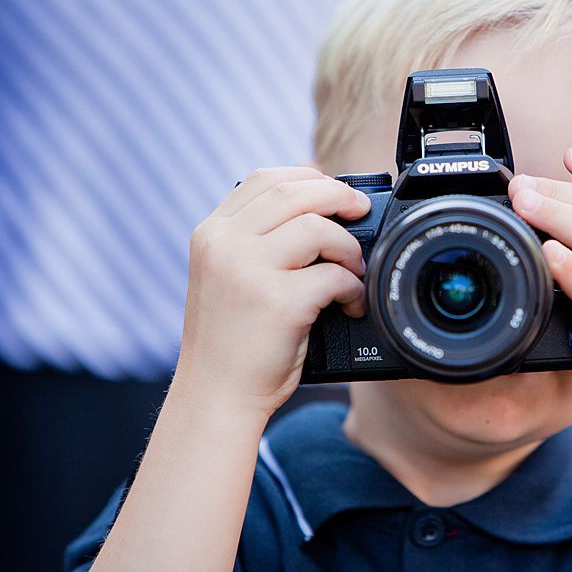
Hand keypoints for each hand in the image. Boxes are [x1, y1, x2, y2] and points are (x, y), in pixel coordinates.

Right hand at [175, 166, 370, 418]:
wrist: (217, 395)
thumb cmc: (233, 341)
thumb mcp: (229, 276)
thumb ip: (258, 241)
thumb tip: (319, 206)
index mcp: (211, 234)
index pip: (264, 179)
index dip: (308, 176)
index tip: (335, 191)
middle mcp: (224, 244)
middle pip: (294, 192)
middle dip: (338, 196)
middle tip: (360, 213)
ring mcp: (247, 270)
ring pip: (317, 227)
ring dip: (348, 246)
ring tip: (353, 269)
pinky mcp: (277, 301)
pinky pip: (334, 275)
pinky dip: (353, 286)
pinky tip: (351, 303)